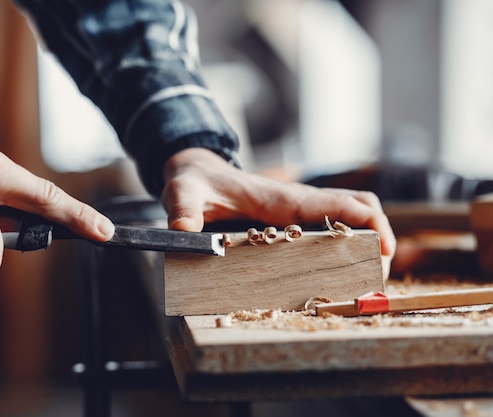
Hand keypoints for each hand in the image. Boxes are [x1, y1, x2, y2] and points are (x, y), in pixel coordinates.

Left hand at [161, 148, 395, 277]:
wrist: (198, 172)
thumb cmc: (195, 183)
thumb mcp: (184, 194)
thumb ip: (183, 210)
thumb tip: (183, 230)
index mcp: (283, 199)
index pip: (340, 204)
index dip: (371, 225)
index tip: (385, 254)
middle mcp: (299, 202)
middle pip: (360, 208)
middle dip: (381, 238)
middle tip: (379, 277)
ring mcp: (300, 209)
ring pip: (353, 214)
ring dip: (371, 240)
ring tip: (369, 277)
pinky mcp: (295, 218)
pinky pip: (335, 225)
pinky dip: (351, 242)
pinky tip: (344, 268)